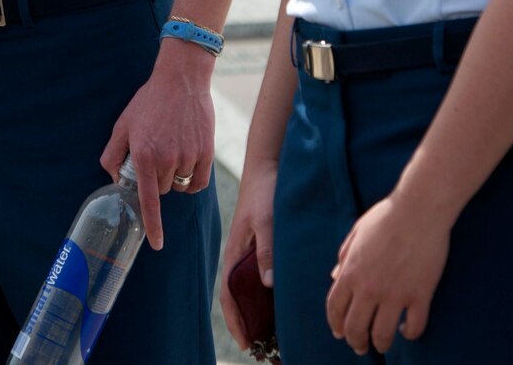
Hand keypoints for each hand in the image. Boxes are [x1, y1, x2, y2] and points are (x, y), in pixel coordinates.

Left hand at [99, 41, 216, 250]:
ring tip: (172, 145)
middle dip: (156, 179)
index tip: (156, 244)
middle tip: (156, 153)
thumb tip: (114, 178)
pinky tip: (188, 158)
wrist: (181, 79)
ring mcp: (189, 157)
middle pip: (161, 190)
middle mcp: (167, 160)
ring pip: (179, 184)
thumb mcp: (123, 124)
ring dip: (174, 174)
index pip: (149, 202)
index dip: (152, 226)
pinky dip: (192, 177)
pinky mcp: (206, 153)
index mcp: (144, 156)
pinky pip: (198, 181)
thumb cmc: (149, 101)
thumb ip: (113, 154)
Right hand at [218, 159, 276, 351]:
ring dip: (260, 310)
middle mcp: (240, 258)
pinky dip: (269, 294)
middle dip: (248, 322)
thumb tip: (268, 283)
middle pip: (240, 298)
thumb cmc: (264, 191)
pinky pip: (264, 277)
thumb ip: (266, 250)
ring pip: (252, 289)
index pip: (228, 297)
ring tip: (274, 332)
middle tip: (264, 346)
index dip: (235, 322)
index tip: (246, 343)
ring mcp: (252, 253)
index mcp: (233, 254)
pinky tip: (283, 302)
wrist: (268, 165)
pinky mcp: (264, 246)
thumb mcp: (266, 221)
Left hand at [325, 192, 448, 353]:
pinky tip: (407, 330)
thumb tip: (335, 278)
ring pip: (382, 334)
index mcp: (350, 271)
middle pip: (356, 328)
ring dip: (381, 344)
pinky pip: (414, 326)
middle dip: (356, 342)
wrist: (419, 208)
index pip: (335, 309)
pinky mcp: (420, 295)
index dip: (336, 325)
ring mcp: (395, 293)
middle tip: (361, 347)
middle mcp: (369, 287)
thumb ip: (344, 257)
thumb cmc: (388, 215)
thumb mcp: (357, 232)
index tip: (340, 333)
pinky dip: (410, 334)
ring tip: (383, 345)